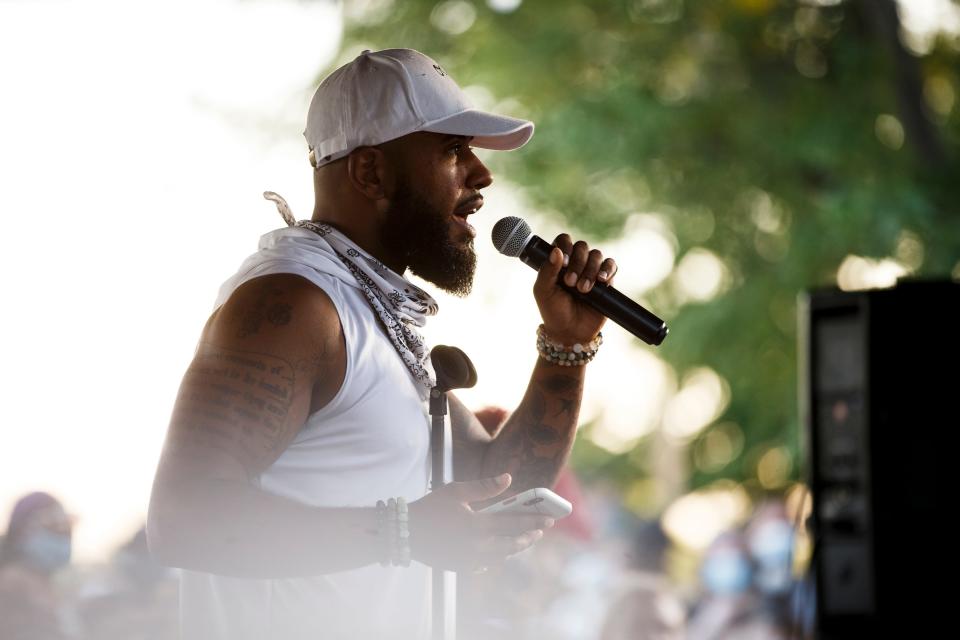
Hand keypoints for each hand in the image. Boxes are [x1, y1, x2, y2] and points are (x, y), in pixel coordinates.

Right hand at [408, 473, 554, 570]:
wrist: (405, 534)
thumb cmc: (431, 508)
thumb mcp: (456, 491)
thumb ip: (484, 487)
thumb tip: (508, 478)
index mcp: (477, 525)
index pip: (514, 522)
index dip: (534, 519)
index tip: (549, 517)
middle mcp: (477, 546)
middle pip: (513, 542)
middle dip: (530, 535)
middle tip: (542, 529)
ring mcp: (470, 560)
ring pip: (502, 555)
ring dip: (516, 546)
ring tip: (526, 538)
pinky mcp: (462, 568)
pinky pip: (488, 564)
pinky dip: (498, 556)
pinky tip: (502, 550)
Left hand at [534, 234, 617, 344]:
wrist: (571, 332)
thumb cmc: (553, 311)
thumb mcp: (544, 291)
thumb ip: (547, 270)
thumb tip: (556, 250)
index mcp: (558, 261)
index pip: (564, 240)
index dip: (565, 246)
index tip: (562, 263)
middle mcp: (575, 262)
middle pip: (582, 247)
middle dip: (577, 263)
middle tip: (570, 283)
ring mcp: (591, 270)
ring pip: (596, 255)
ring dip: (590, 270)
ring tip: (583, 289)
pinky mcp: (606, 280)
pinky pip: (611, 265)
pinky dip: (607, 269)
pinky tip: (601, 280)